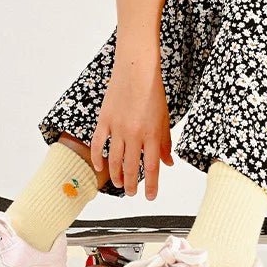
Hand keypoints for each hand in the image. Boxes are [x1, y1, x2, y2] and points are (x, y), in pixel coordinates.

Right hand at [89, 49, 173, 200]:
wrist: (136, 70)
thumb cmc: (153, 92)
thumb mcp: (165, 119)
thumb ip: (165, 143)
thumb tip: (168, 162)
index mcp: (152, 134)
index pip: (152, 167)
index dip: (151, 185)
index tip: (150, 196)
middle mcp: (134, 134)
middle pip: (131, 167)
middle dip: (131, 184)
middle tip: (131, 193)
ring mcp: (117, 128)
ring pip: (114, 160)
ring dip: (115, 175)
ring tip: (118, 185)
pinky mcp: (104, 120)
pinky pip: (98, 144)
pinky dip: (97, 157)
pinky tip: (99, 166)